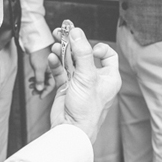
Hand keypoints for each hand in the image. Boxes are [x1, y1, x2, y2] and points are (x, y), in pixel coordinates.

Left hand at [27, 47, 54, 98]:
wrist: (36, 43)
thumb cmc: (38, 54)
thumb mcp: (39, 68)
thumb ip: (39, 80)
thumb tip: (39, 89)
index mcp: (55, 71)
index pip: (51, 85)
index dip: (45, 92)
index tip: (39, 97)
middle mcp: (54, 71)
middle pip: (47, 83)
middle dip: (39, 88)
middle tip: (33, 92)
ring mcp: (50, 69)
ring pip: (44, 80)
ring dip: (37, 84)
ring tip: (30, 86)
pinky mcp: (45, 66)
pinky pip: (42, 75)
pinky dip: (36, 79)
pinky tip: (30, 80)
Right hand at [47, 27, 120, 143]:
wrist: (70, 129)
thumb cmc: (86, 109)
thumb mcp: (87, 77)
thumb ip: (82, 53)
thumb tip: (77, 33)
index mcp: (108, 77)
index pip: (108, 55)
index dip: (99, 48)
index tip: (89, 47)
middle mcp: (95, 79)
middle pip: (85, 55)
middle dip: (74, 44)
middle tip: (62, 33)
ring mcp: (80, 83)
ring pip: (71, 62)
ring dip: (63, 52)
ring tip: (55, 45)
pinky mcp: (67, 88)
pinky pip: (61, 72)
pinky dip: (56, 64)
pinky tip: (52, 58)